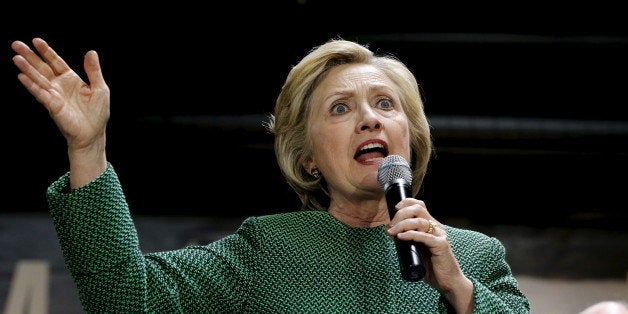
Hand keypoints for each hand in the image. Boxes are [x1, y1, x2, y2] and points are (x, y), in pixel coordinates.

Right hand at [11, 38, 109, 152]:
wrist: (93, 134)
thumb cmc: (97, 113)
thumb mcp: (100, 88)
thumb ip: (93, 71)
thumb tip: (91, 52)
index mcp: (71, 79)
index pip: (56, 62)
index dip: (46, 52)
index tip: (36, 40)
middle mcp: (60, 85)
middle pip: (42, 67)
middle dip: (30, 56)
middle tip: (16, 44)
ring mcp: (54, 95)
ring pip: (38, 78)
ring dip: (27, 68)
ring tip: (16, 57)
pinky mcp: (52, 106)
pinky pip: (40, 93)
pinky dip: (31, 85)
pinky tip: (21, 76)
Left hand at [386, 198, 473, 312]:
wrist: (447, 281)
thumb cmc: (431, 266)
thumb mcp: (415, 249)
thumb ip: (406, 239)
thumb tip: (389, 230)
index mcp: (431, 225)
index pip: (420, 205)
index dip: (407, 202)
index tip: (395, 208)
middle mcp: (436, 227)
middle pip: (418, 209)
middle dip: (401, 214)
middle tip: (391, 225)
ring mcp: (439, 235)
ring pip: (419, 221)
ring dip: (402, 225)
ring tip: (393, 232)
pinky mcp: (440, 245)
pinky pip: (424, 236)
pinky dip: (410, 234)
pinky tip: (401, 237)